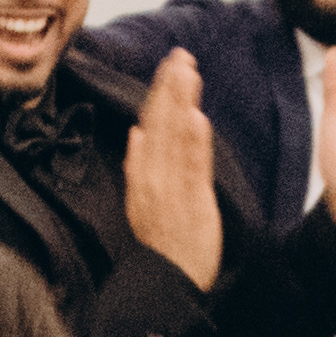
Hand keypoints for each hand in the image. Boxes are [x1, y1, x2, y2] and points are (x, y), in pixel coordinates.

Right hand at [126, 49, 225, 289]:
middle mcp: (153, 176)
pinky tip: (198, 118)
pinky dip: (194, 144)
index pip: (151, 125)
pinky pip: (192, 168)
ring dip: (182, 104)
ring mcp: (172, 188)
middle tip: (181, 56)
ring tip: (189, 73)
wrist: (164, 280)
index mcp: (142, 173)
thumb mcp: (141, 200)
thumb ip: (139, 165)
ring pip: (175, 138)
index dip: (161, 94)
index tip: (171, 66)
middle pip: (161, 124)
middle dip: (171, 88)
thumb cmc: (160, 242)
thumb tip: (137, 133)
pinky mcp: (192, 203)